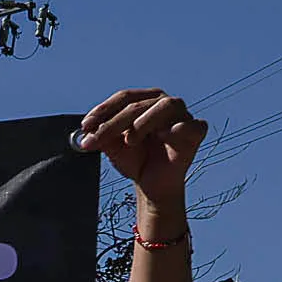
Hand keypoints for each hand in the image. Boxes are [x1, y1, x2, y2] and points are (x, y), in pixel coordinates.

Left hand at [77, 89, 204, 229]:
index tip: (85, 126)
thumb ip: (101, 136)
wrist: (151, 183)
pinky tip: (163, 136)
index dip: (103, 110)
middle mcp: (164, 103)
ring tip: (130, 140)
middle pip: (139, 104)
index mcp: (145, 101)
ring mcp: (182, 116)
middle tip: (97, 138)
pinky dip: (178, 128)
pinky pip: (192, 125)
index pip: (124, 97)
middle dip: (114, 122)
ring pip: (166, 106)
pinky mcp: (196, 132)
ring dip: (145, 121)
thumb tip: (87, 131)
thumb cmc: (134, 159)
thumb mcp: (112, 147)